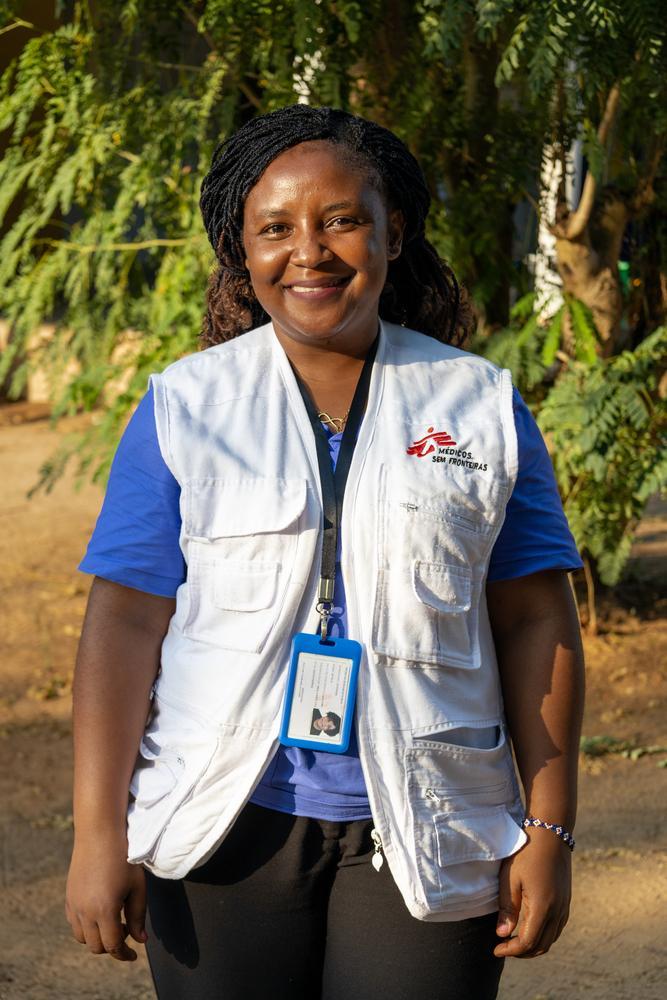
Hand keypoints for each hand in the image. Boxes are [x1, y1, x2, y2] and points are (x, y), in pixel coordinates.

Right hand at [65, 833, 146, 961]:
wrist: (100, 833)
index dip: (124, 954)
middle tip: (127, 930)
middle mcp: (85, 912)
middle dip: (113, 945)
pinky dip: (86, 927)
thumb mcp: (137, 887)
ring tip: (114, 921)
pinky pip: (74, 923)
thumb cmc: (124, 857)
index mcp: (105, 910)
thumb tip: (140, 940)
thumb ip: (138, 916)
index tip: (134, 955)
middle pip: (97, 946)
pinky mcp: (68, 897)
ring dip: (98, 937)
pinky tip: (99, 913)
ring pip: (82, 938)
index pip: (113, 946)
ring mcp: (73, 905)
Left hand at [493, 828, 571, 957]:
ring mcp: (565, 906)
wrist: (550, 833)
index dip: (511, 950)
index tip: (495, 948)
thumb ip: (507, 908)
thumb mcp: (510, 879)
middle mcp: (558, 911)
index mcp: (543, 907)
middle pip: (542, 946)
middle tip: (503, 947)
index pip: (528, 942)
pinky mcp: (566, 901)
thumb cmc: (526, 853)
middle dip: (521, 952)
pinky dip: (544, 936)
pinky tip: (530, 928)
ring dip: (534, 945)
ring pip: (551, 939)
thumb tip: (502, 934)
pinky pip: (557, 928)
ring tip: (514, 940)